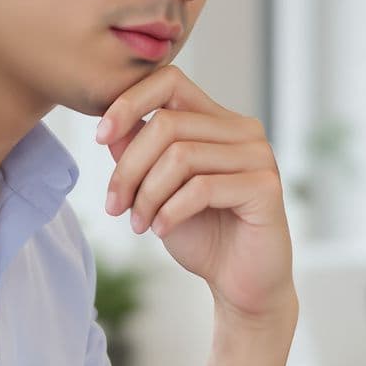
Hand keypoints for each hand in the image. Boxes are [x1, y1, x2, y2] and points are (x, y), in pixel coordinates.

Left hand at [95, 66, 293, 331]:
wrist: (240, 284)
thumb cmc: (200, 234)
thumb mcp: (156, 190)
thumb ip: (138, 155)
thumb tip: (111, 128)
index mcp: (217, 121)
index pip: (169, 81)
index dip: (129, 102)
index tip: (99, 137)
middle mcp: (242, 130)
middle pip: (167, 124)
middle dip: (129, 168)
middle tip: (114, 206)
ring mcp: (258, 155)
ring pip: (180, 155)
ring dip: (147, 194)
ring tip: (138, 223)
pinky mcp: (266, 186)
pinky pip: (202, 187)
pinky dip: (170, 211)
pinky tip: (160, 230)